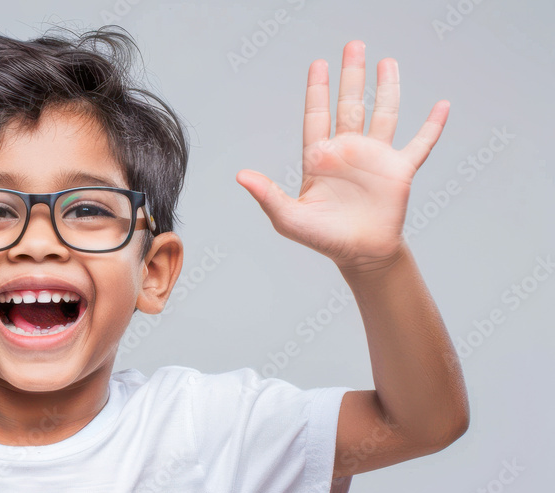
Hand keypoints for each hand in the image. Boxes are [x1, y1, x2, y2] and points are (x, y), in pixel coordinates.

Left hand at [236, 40, 447, 272]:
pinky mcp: (399, 171)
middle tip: (353, 46)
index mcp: (320, 157)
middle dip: (352, 75)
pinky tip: (442, 106)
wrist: (359, 255)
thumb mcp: (289, 217)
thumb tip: (240, 176)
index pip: (317, 115)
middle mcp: (347, 151)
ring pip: (383, 114)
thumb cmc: (323, 237)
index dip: (318, 90)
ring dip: (386, 88)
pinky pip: (420, 144)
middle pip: (350, 104)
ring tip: (386, 62)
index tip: (318, 64)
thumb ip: (267, 194)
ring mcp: (375, 158)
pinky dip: (433, 126)